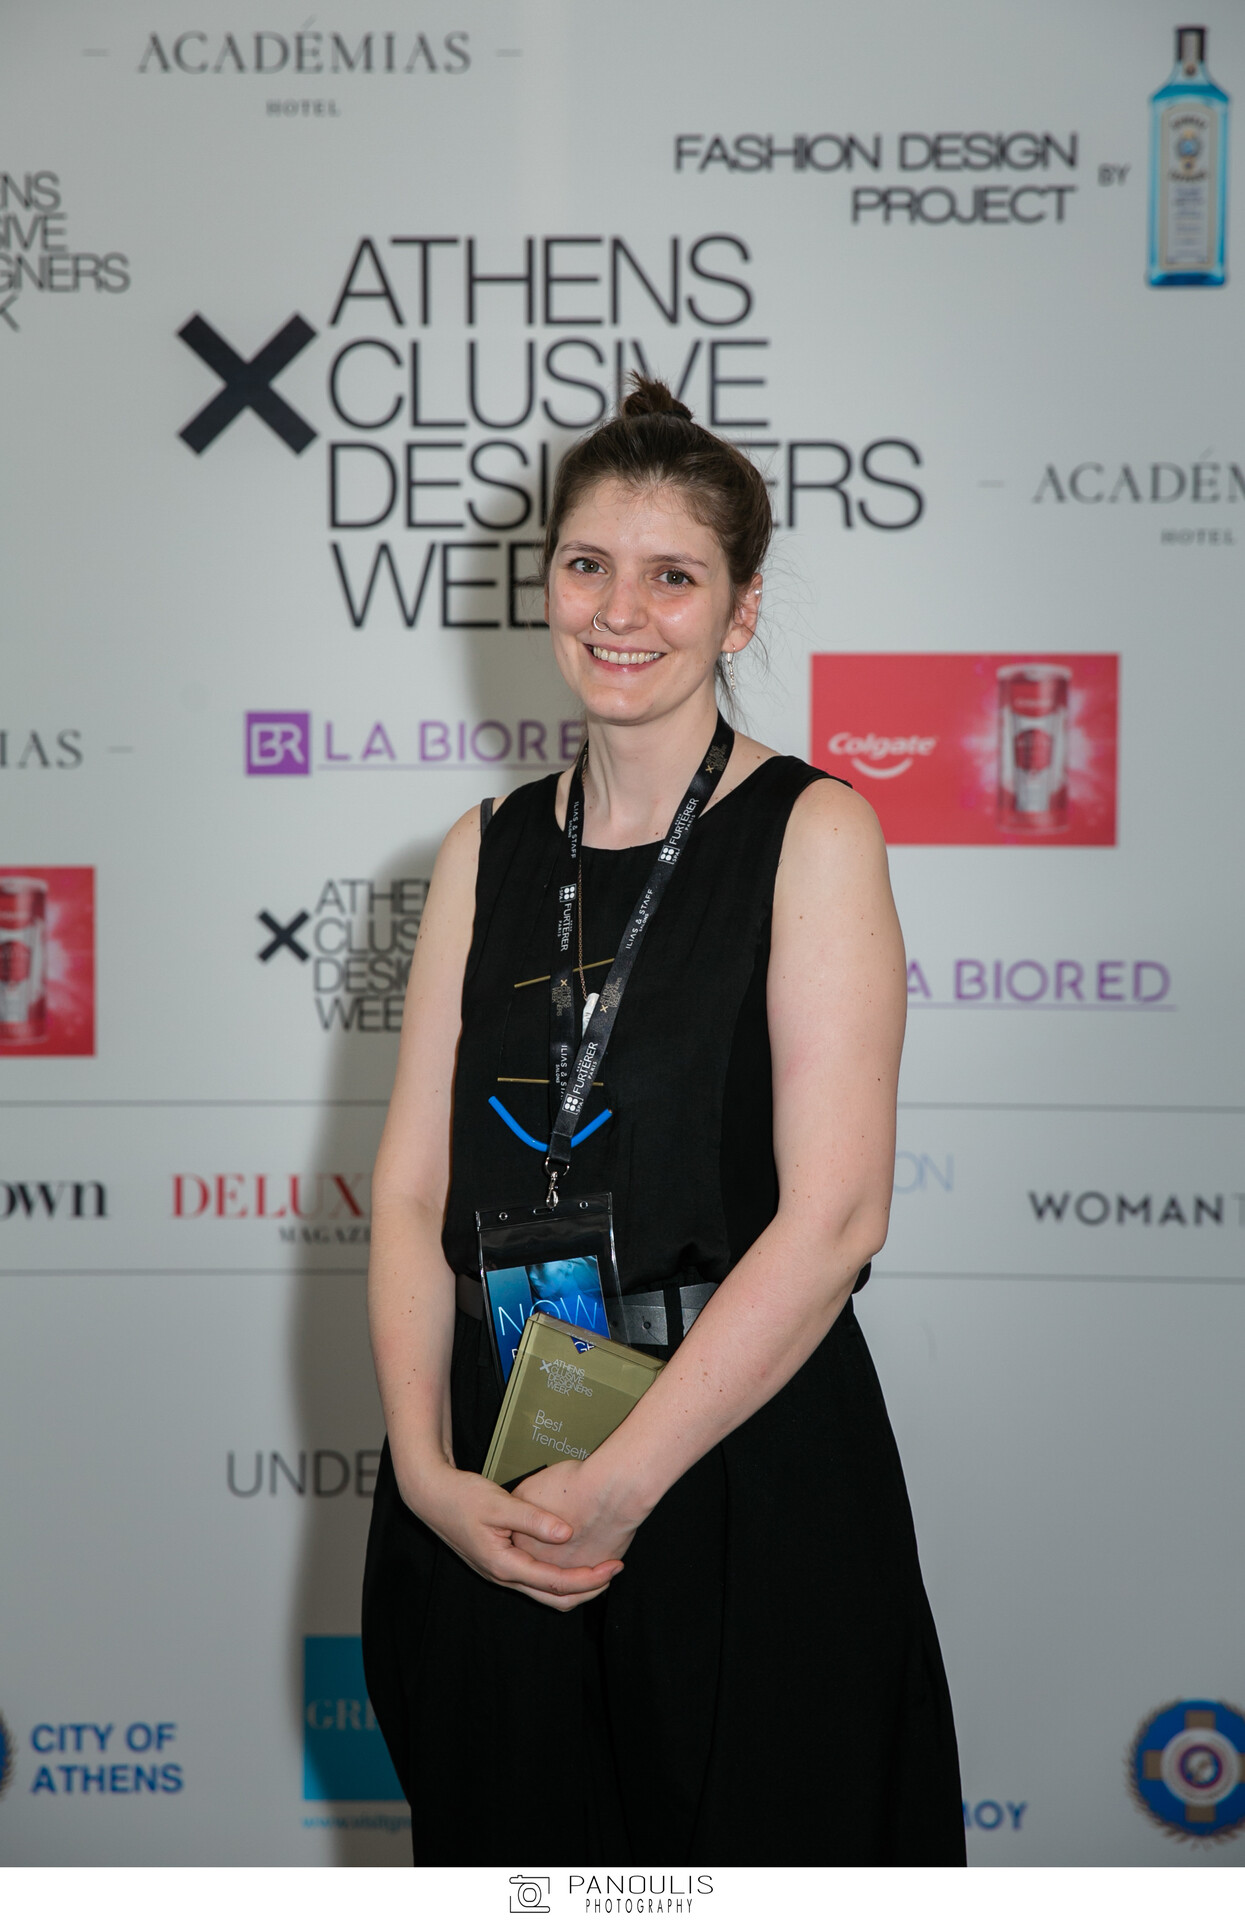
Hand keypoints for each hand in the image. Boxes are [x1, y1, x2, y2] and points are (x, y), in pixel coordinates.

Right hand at [410, 1461, 623, 1611]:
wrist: (431, 1497)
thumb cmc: (462, 1497)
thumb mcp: (499, 1504)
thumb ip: (533, 1519)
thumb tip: (567, 1534)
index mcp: (505, 1565)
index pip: (556, 1583)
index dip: (589, 1578)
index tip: (614, 1566)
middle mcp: (503, 1576)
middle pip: (553, 1597)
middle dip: (587, 1588)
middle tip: (614, 1571)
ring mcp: (499, 1572)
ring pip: (543, 1592)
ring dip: (573, 1585)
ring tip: (599, 1568)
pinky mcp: (499, 1563)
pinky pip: (534, 1580)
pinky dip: (557, 1577)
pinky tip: (569, 1558)